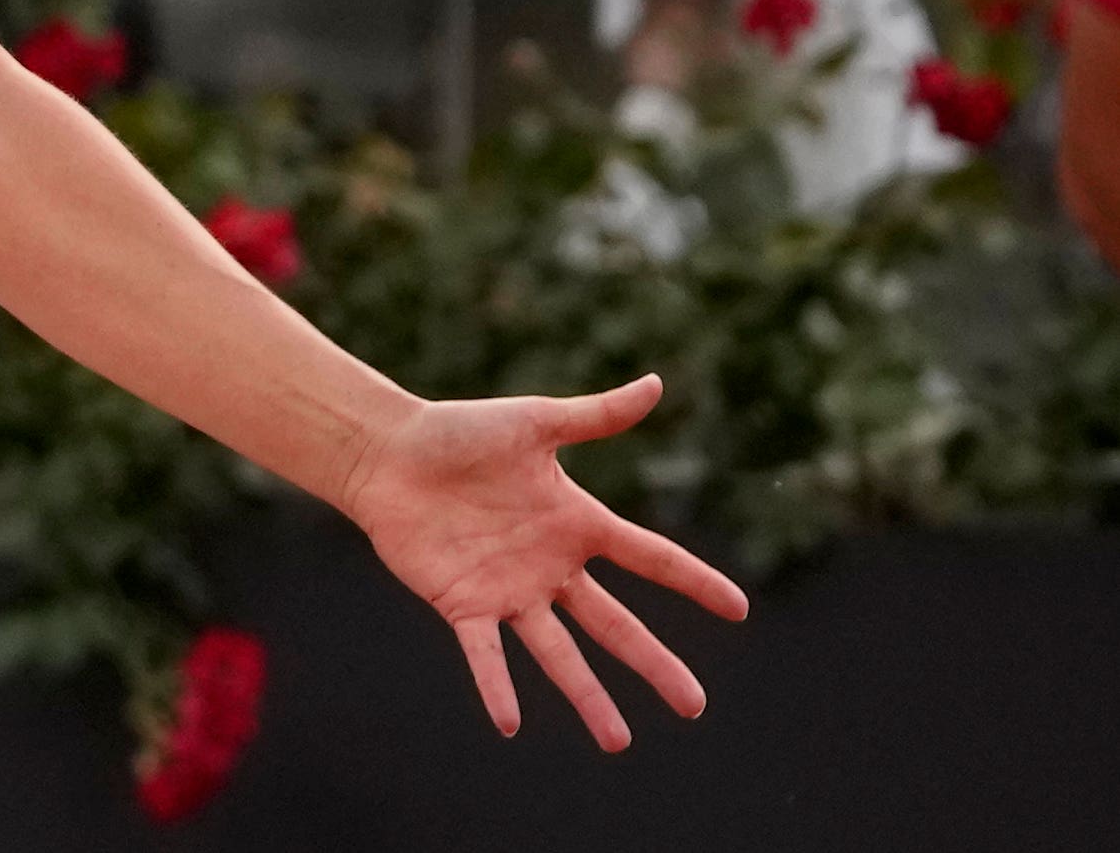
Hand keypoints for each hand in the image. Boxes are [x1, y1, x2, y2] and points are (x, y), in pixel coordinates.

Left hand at [338, 377, 747, 748]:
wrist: (387, 451)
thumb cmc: (459, 432)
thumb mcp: (535, 423)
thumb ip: (596, 416)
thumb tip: (656, 384)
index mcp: (576, 523)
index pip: (649, 559)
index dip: (692, 582)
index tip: (739, 609)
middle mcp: (551, 566)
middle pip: (614, 624)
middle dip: (653, 664)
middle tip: (694, 707)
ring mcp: (509, 590)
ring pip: (558, 653)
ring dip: (586, 696)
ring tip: (618, 742)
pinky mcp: (462, 603)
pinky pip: (485, 653)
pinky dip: (496, 686)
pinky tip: (510, 724)